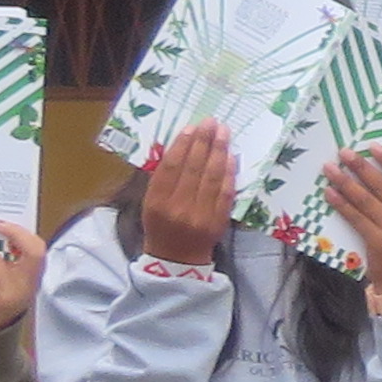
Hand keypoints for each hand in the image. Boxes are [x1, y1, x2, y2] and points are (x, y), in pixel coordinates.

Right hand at [133, 124, 233, 269]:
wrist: (177, 259)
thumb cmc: (160, 225)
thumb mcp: (151, 203)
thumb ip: (162, 178)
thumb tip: (181, 146)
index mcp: (157, 202)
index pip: (171, 168)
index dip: (182, 146)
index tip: (191, 127)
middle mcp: (178, 208)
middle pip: (193, 169)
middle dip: (204, 142)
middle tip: (211, 122)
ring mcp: (201, 215)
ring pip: (212, 178)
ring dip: (219, 151)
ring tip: (224, 132)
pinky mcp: (218, 221)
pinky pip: (226, 192)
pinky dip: (229, 172)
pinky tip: (231, 156)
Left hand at [321, 146, 381, 293]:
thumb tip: (376, 171)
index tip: (372, 146)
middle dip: (361, 167)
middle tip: (344, 152)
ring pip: (366, 200)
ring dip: (345, 182)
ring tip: (330, 169)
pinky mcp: (379, 242)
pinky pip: (356, 218)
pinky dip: (341, 204)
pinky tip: (329, 193)